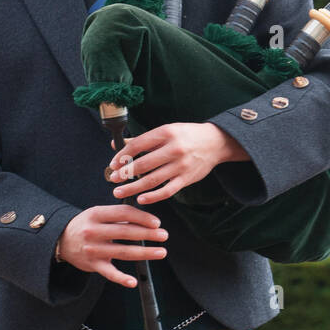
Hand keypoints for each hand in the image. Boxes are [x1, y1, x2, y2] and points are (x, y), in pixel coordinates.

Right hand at [56, 205, 167, 287]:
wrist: (60, 240)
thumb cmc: (86, 224)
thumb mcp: (98, 213)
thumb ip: (119, 215)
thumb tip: (147, 218)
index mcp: (96, 214)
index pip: (124, 213)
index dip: (142, 217)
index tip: (157, 222)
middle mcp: (93, 231)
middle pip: (126, 232)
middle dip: (148, 234)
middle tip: (164, 235)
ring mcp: (93, 249)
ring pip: (123, 251)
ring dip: (144, 253)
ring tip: (161, 252)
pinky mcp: (92, 265)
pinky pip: (109, 273)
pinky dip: (121, 278)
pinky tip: (133, 282)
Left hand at [107, 122, 248, 204]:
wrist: (216, 142)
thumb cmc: (186, 135)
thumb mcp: (166, 131)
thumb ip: (142, 140)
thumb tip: (116, 145)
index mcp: (166, 133)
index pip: (138, 145)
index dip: (122, 155)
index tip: (113, 164)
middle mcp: (174, 148)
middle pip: (143, 164)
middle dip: (124, 174)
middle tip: (113, 179)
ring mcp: (181, 165)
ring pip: (152, 179)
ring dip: (133, 188)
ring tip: (119, 192)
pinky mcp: (187, 178)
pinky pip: (167, 190)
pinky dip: (153, 196)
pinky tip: (141, 199)